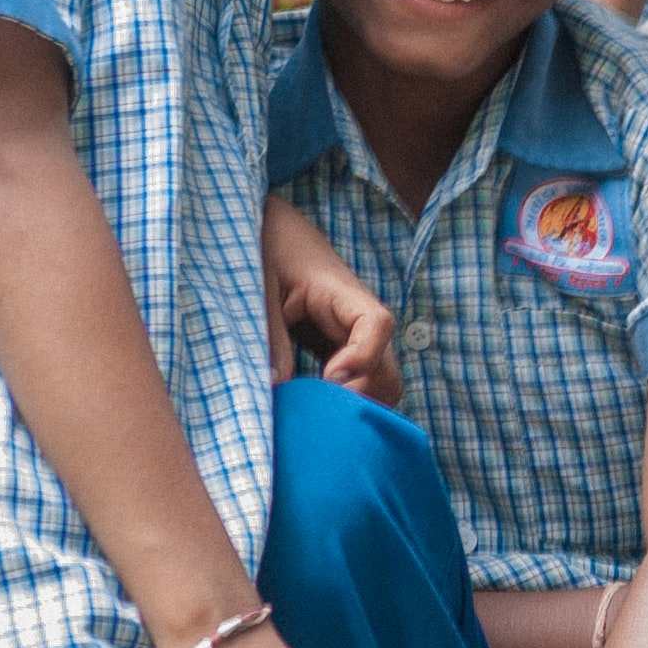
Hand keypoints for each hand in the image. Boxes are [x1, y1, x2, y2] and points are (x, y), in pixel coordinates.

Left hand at [262, 203, 400, 407]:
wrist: (270, 230)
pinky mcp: (337, 350)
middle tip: (321, 414)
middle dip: (364, 395)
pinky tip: (312, 412)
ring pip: (378, 380)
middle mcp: (356, 318)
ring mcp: (351, 337)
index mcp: (340, 292)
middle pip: (388, 365)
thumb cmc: (264, 249)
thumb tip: (277, 388)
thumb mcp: (259, 290)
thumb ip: (270, 336)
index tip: (330, 377)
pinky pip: (357, 382)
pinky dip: (344, 402)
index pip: (378, 323)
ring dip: (356, 403)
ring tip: (315, 417)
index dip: (364, 355)